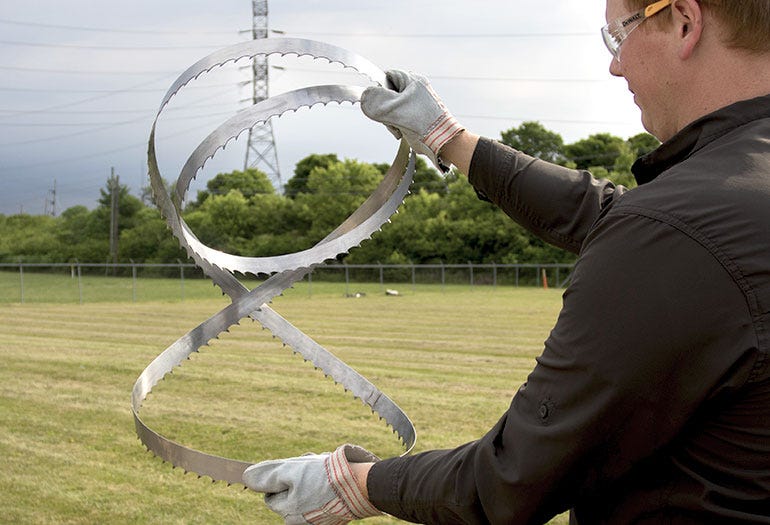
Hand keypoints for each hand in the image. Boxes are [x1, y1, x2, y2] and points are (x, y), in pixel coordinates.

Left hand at [242, 444, 380, 524]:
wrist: (359, 484)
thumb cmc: (324, 476)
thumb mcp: (291, 470)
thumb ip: (267, 475)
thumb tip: (246, 477)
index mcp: (287, 512)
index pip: (270, 496)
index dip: (278, 479)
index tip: (292, 470)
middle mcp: (299, 521)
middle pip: (287, 496)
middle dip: (294, 480)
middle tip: (308, 468)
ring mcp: (316, 520)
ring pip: (303, 496)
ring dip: (308, 481)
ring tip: (322, 472)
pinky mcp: (331, 517)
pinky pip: (318, 499)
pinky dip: (321, 488)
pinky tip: (331, 479)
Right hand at [361, 70, 463, 171]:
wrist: (443, 141)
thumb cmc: (421, 123)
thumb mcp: (393, 110)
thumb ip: (375, 100)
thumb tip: (364, 96)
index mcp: (412, 80)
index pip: (387, 76)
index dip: (378, 88)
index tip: (377, 102)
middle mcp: (416, 88)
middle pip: (389, 93)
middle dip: (385, 108)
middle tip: (390, 119)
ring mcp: (419, 101)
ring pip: (394, 107)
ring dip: (391, 119)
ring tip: (399, 128)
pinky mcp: (419, 114)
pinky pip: (402, 115)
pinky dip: (399, 124)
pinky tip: (402, 131)